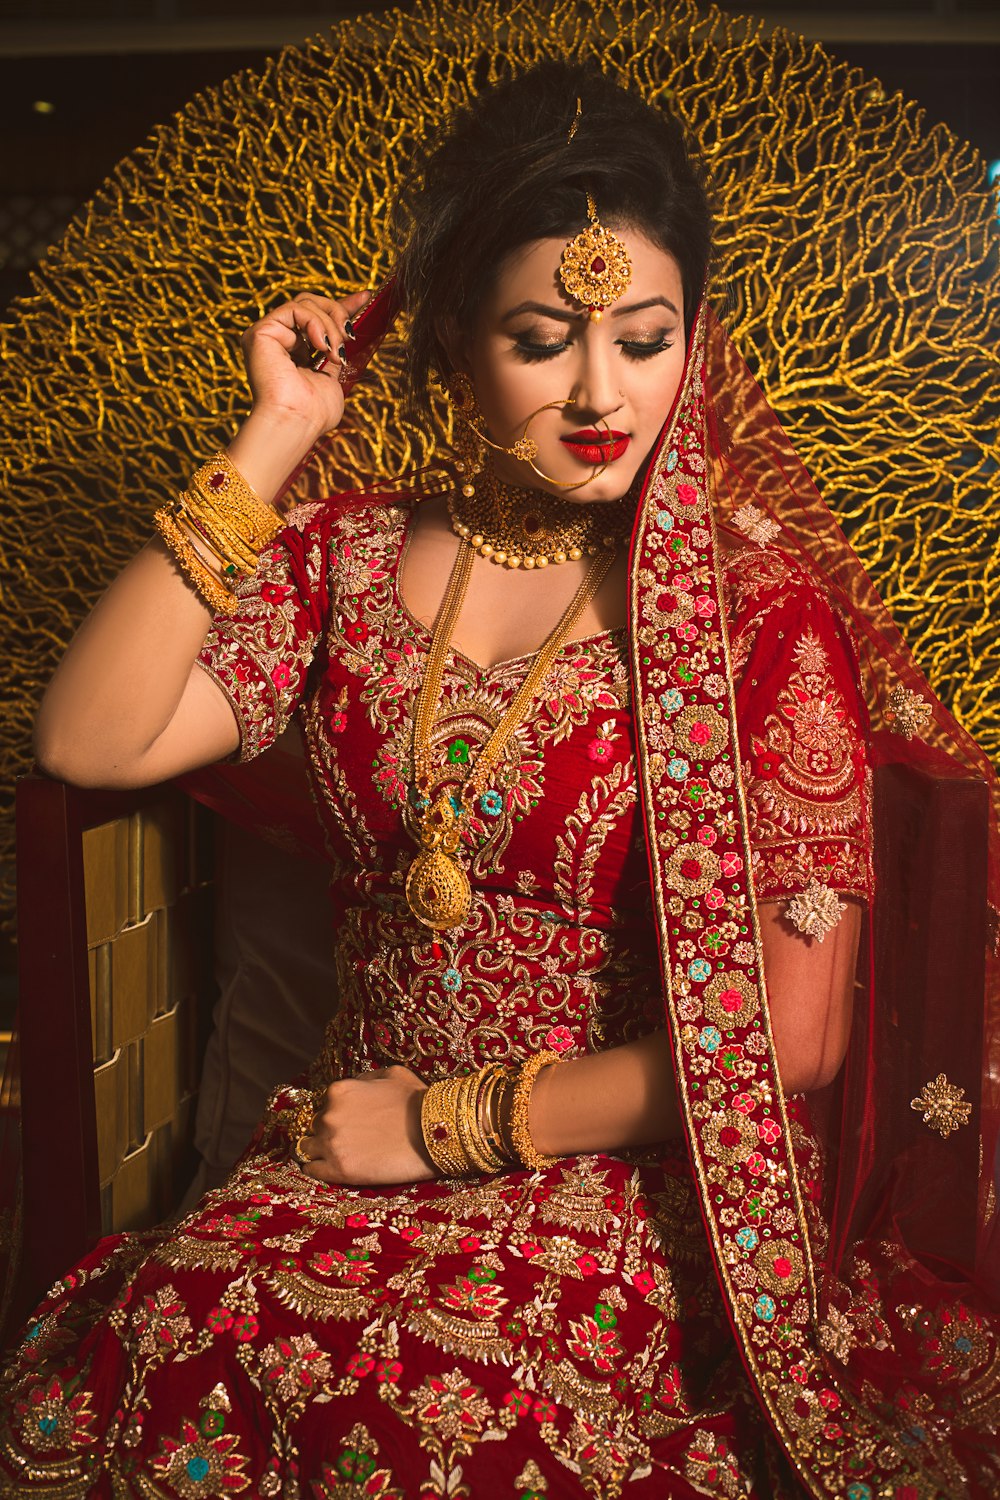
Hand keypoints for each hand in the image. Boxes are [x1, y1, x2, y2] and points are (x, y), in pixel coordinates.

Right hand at [240, 288, 371, 441]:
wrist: (297, 422)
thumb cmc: (314, 412)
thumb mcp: (333, 377)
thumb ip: (336, 352)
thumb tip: (349, 331)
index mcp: (293, 351)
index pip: (316, 317)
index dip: (342, 305)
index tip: (366, 297)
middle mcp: (278, 340)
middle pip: (311, 303)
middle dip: (337, 312)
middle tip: (349, 334)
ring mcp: (267, 335)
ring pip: (305, 304)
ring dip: (330, 325)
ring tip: (335, 352)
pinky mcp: (260, 332)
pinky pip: (295, 309)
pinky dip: (315, 323)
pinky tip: (322, 346)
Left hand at [296, 1066, 436, 1185]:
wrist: (434, 1133)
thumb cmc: (417, 1102)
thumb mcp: (391, 1074)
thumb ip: (365, 1079)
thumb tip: (356, 1085)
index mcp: (339, 1091)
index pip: (325, 1103)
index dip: (337, 1113)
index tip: (349, 1121)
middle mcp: (330, 1116)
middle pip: (316, 1125)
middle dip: (329, 1131)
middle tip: (349, 1139)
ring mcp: (332, 1144)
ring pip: (308, 1147)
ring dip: (319, 1150)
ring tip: (336, 1155)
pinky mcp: (339, 1170)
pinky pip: (312, 1170)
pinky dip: (318, 1169)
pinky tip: (328, 1169)